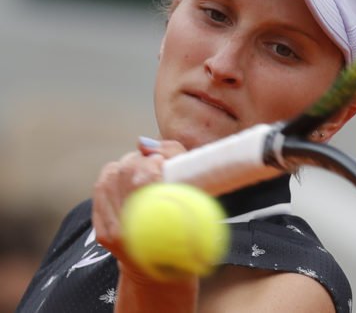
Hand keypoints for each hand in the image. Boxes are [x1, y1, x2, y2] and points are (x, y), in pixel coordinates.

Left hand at [92, 138, 186, 280]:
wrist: (167, 269)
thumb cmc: (189, 225)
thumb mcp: (198, 194)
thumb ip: (176, 157)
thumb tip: (143, 143)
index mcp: (162, 225)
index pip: (145, 178)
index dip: (153, 161)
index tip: (163, 161)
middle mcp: (133, 232)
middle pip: (125, 173)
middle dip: (139, 160)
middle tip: (153, 162)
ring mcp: (114, 233)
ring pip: (110, 176)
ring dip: (126, 165)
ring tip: (141, 170)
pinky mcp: (102, 232)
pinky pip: (100, 188)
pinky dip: (113, 175)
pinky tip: (126, 178)